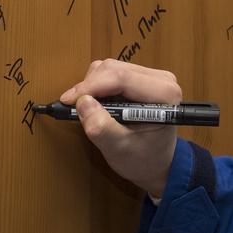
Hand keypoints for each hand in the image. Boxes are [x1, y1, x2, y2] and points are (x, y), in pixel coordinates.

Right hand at [61, 60, 181, 198]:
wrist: (156, 164)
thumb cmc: (143, 159)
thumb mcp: (119, 149)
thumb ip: (102, 127)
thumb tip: (83, 103)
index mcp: (164, 95)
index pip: (122, 78)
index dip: (91, 86)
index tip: (68, 101)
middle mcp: (162, 80)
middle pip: (114, 69)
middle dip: (89, 87)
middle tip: (73, 107)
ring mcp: (152, 77)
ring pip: (110, 68)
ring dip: (92, 86)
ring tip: (88, 110)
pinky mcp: (141, 78)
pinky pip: (112, 72)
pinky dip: (97, 86)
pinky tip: (97, 105)